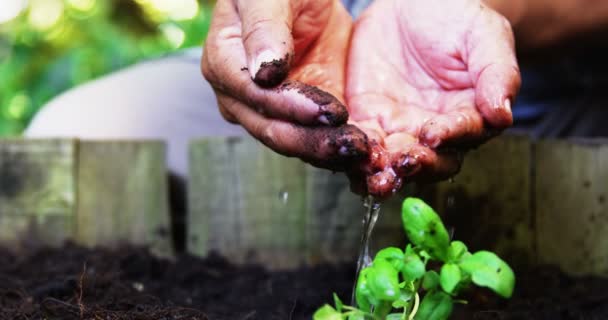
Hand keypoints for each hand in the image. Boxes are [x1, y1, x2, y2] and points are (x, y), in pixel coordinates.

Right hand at [202, 0, 368, 169]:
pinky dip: (336, 147)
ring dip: (327, 150)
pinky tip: (362, 151)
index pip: (253, 94)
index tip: (328, 110)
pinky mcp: (298, 117)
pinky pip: (314, 138)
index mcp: (224, 63)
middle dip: (312, 140)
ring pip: (293, 142)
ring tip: (361, 150)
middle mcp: (240, 96)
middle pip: (270, 129)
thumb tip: (263, 73)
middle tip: (351, 144)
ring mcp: (268, 111)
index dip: (289, 105)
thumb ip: (263, 28)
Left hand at [345, 0, 520, 196]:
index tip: (435, 134)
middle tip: (400, 165)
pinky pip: (360, 141)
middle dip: (414, 166)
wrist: (413, 4)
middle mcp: (433, 131)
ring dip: (381, 172)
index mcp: (467, 115)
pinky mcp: (368, 118)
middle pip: (427, 160)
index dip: (450, 137)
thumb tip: (502, 113)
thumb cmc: (456, 19)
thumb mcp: (484, 36)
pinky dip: (354, 154)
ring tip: (372, 175)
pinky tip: (346, 156)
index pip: (463, 136)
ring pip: (391, 160)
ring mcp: (398, 127)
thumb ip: (496, 73)